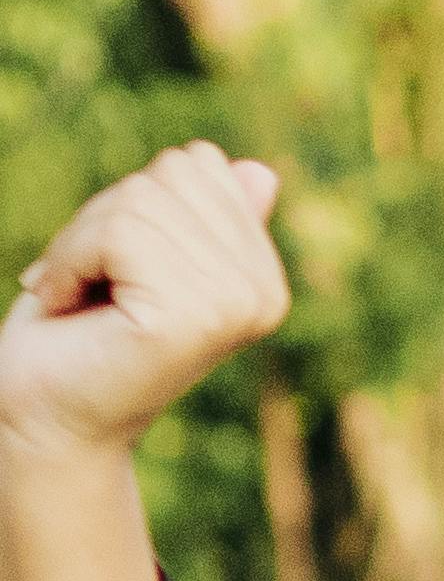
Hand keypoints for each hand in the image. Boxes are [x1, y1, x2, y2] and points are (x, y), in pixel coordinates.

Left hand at [0, 147, 290, 461]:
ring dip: (80, 243)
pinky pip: (118, 234)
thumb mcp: (141, 256)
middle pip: (171, 175)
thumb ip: (201, 220)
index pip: (200, 166)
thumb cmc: (80, 333)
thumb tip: (259, 171)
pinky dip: (71, 261)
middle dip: (104, 217)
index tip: (113, 263)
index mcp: (261, 276)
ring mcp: (234, 306)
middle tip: (89, 283)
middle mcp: (262, 292)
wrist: (44, 413)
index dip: (132, 200)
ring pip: (140, 201)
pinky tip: (68, 305)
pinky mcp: (191, 317)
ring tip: (78, 297)